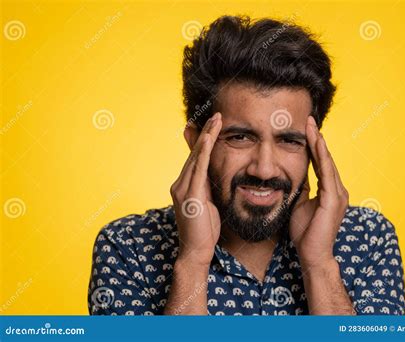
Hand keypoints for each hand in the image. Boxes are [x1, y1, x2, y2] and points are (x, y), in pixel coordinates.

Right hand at [170, 113, 221, 266]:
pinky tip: (209, 138)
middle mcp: (180, 183)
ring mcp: (183, 188)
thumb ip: (207, 188)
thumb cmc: (204, 230)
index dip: (203, 140)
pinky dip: (204, 152)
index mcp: (185, 185)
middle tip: (216, 115)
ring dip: (207, 136)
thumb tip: (213, 176)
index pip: (196, 158)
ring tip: (216, 119)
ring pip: (197, 156)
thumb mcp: (207, 204)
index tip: (211, 124)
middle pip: (195, 153)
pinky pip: (198, 169)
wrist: (195, 250)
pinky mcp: (190, 195)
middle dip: (206, 132)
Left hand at [289, 115, 348, 267]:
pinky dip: (321, 157)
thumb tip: (293, 175)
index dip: (313, 145)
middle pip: (326, 158)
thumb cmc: (306, 232)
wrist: (312, 254)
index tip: (306, 129)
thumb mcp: (300, 204)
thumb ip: (301, 189)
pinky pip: (327, 173)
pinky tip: (316, 143)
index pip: (320, 163)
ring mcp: (338, 194)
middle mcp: (338, 189)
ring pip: (328, 162)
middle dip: (317, 138)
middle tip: (309, 119)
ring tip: (311, 126)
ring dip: (319, 143)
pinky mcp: (334, 199)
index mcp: (330, 191)